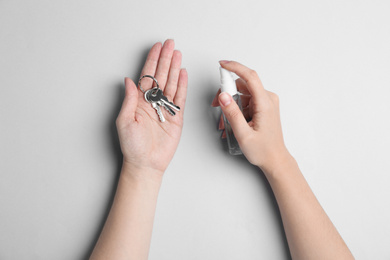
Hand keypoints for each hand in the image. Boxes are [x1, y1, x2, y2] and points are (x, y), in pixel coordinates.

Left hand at [116, 39, 187, 174]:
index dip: (152, 61)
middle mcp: (153, 102)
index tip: (157, 48)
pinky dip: (182, 85)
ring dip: (174, 68)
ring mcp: (165, 108)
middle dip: (165, 59)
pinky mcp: (176, 117)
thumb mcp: (125, 120)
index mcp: (139, 101)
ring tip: (178, 54)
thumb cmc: (132, 146)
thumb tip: (128, 80)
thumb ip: (129, 99)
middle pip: (161, 76)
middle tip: (170, 44)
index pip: (147, 76)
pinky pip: (180, 98)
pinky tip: (183, 73)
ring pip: (171, 83)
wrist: (146, 163)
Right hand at [212, 61, 289, 170]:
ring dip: (231, 104)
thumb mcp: (243, 134)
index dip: (235, 67)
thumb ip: (232, 114)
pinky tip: (233, 122)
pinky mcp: (263, 106)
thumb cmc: (263, 150)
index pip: (250, 77)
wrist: (275, 159)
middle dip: (227, 93)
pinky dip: (237, 109)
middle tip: (217, 105)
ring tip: (225, 122)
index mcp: (265, 103)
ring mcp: (266, 102)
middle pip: (243, 85)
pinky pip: (246, 101)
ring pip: (243, 94)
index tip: (222, 64)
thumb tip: (223, 96)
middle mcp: (268, 99)